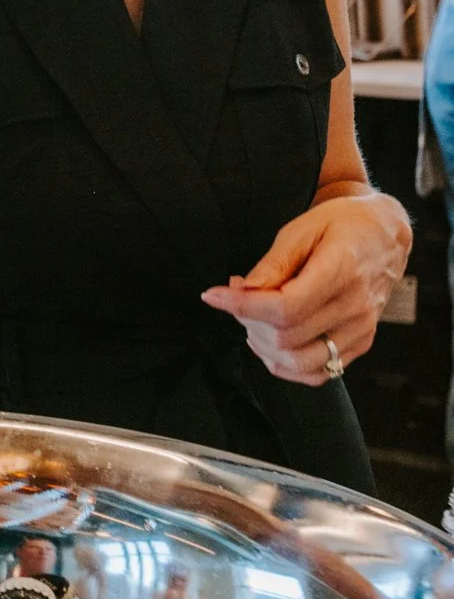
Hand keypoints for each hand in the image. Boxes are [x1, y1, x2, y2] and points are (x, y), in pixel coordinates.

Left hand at [200, 193, 411, 385]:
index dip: (242, 307)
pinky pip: (319, 372)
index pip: (285, 308)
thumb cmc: (343, 225)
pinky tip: (272, 341)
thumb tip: (243, 290)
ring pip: (301, 363)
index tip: (213, 295)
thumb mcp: (303, 228)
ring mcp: (361, 329)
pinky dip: (287, 365)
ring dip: (264, 347)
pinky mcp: (361, 343)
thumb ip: (274, 262)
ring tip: (253, 319)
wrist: (385, 235)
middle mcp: (356, 306)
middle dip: (248, 321)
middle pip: (288, 337)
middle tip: (236, 297)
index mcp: (342, 271)